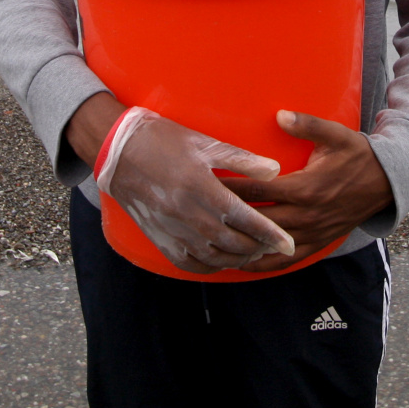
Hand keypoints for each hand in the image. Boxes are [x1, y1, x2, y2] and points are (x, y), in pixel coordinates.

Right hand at [92, 106, 295, 274]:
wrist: (119, 152)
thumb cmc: (164, 141)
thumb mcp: (205, 143)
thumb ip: (242, 160)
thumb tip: (275, 171)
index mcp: (203, 188)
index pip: (247, 220)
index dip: (271, 235)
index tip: (289, 243)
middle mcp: (189, 215)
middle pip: (234, 244)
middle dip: (259, 248)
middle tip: (274, 246)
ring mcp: (173, 231)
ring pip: (215, 258)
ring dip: (238, 259)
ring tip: (253, 253)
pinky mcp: (160, 240)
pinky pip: (190, 264)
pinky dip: (210, 266)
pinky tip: (221, 260)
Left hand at [219, 110, 392, 273]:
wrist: (386, 183)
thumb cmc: (358, 155)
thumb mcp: (336, 134)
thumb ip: (307, 124)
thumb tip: (280, 114)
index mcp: (305, 188)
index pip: (258, 189)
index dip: (231, 186)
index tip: (206, 182)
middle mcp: (305, 215)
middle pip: (257, 219)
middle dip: (227, 216)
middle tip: (198, 214)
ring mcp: (311, 234)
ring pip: (268, 245)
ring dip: (241, 245)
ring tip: (212, 246)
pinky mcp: (317, 244)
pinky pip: (286, 261)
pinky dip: (263, 264)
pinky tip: (243, 264)